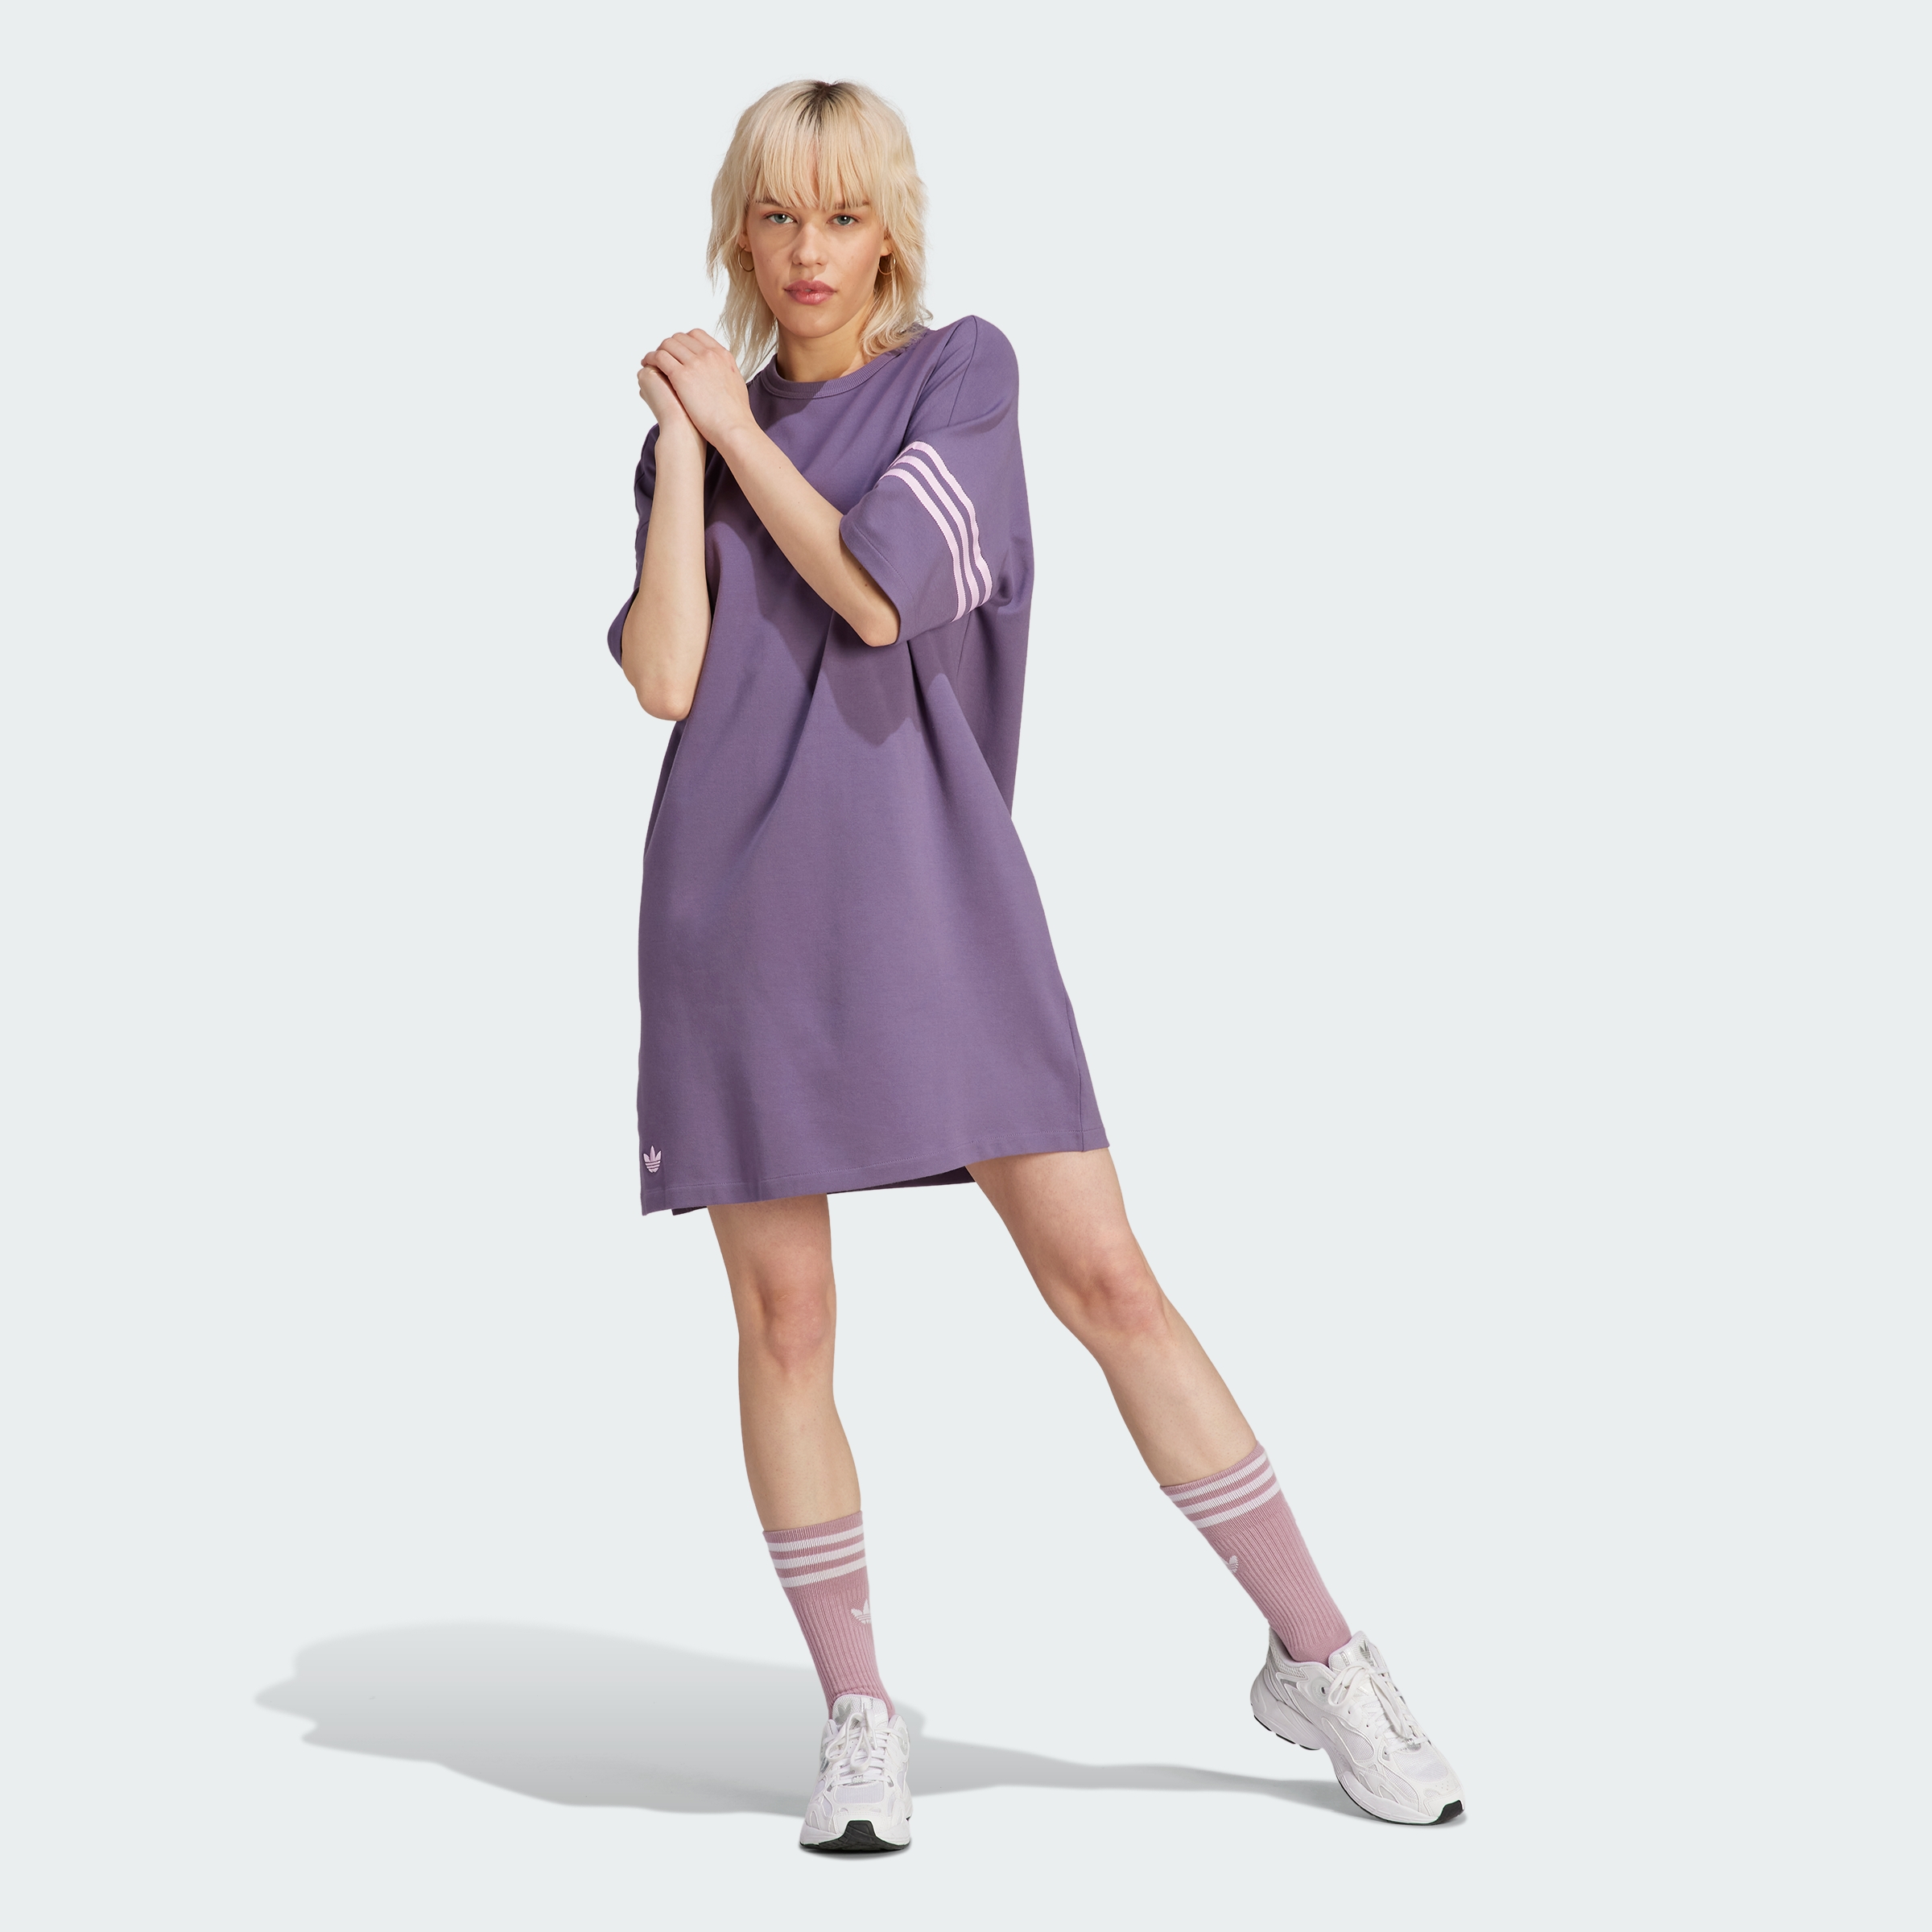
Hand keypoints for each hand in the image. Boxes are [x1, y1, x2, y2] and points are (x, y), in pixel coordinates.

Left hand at [643, 330, 755, 447]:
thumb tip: (718, 373)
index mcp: (722, 355)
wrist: (733, 428)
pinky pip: (660, 357)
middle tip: (662, 356)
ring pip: (668, 345)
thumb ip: (724, 372)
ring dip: (658, 351)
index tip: (678, 351)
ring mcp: (695, 363)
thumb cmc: (735, 415)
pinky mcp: (681, 376)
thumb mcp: (736, 383)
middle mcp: (708, 354)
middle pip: (680, 338)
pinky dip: (651, 358)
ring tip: (651, 361)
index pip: (696, 335)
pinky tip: (647, 365)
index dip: (684, 341)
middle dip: (669, 346)